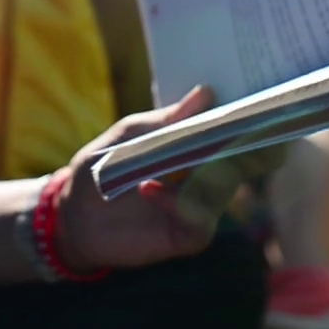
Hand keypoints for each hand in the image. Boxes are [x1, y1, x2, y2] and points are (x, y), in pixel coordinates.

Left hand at [50, 87, 288, 272]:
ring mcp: (199, 207)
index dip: (247, 122)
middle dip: (241, 146)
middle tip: (236, 130)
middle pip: (240, 162)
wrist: (73, 214)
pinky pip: (199, 222)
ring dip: (206, 175)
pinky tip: (150, 190)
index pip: (233, 134)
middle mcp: (206, 177)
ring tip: (176, 163)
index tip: (254, 105)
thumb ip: (165, 120)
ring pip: (224, 191)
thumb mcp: (128, 135)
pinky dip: (177, 204)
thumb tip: (206, 92)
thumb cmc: (102, 167)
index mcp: (196, 148)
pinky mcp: (187, 235)